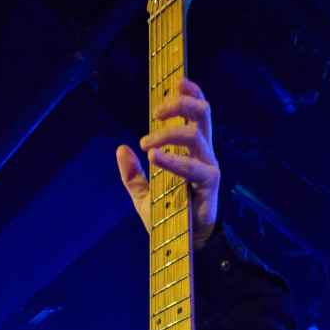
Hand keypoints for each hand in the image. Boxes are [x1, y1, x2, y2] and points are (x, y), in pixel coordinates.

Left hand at [116, 78, 220, 247]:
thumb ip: (132, 174)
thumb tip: (120, 149)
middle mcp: (203, 154)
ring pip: (195, 135)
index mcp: (192, 151)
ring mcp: (208, 168)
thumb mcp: (143, 195)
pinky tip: (153, 157)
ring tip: (146, 143)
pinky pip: (193, 166)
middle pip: (202, 113)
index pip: (197, 113)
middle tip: (154, 111)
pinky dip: (172, 159)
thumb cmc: (168, 218)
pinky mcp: (209, 185)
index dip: (190, 92)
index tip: (175, 81)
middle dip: (179, 103)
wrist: (181, 248)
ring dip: (167, 133)